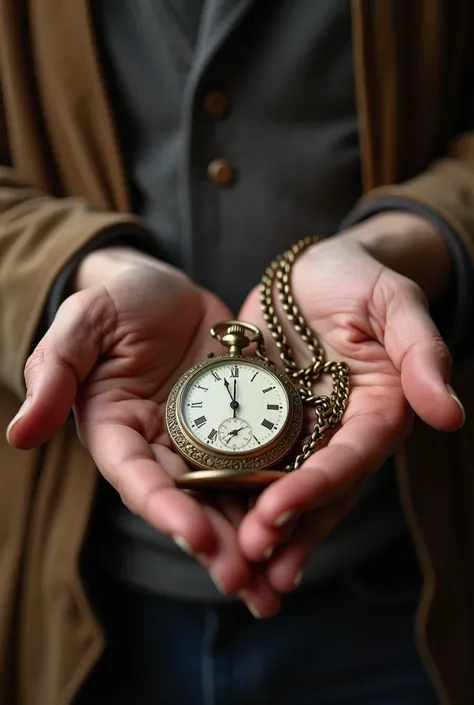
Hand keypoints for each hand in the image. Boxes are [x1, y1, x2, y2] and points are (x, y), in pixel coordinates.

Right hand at [6, 246, 280, 616]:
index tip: (198, 535)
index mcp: (117, 431)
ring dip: (251, 538)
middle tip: (246, 582)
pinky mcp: (240, 426)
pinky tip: (306, 522)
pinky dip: (280, 494)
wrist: (168, 289)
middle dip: (215, 544)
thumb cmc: (119, 302)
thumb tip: (19, 434)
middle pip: (187, 502)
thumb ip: (55, 371)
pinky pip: (263, 462)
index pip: (137, 478)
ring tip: (278, 582)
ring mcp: (202, 441)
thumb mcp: (84, 324)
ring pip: (227, 496)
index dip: (165, 508)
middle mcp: (159, 447)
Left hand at [237, 215, 464, 593]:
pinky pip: (244, 461)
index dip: (317, 488)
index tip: (279, 513)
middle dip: (288, 528)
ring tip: (231, 567)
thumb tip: (450, 414)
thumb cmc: (358, 279)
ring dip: (259, 528)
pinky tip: (201, 519)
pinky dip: (228, 492)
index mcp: (376, 411)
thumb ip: (420, 353)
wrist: (311, 271)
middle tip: (252, 561)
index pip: (349, 459)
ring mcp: (298, 432)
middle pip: (317, 492)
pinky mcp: (260, 421)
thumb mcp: (394, 302)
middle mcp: (338, 433)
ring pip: (281, 489)